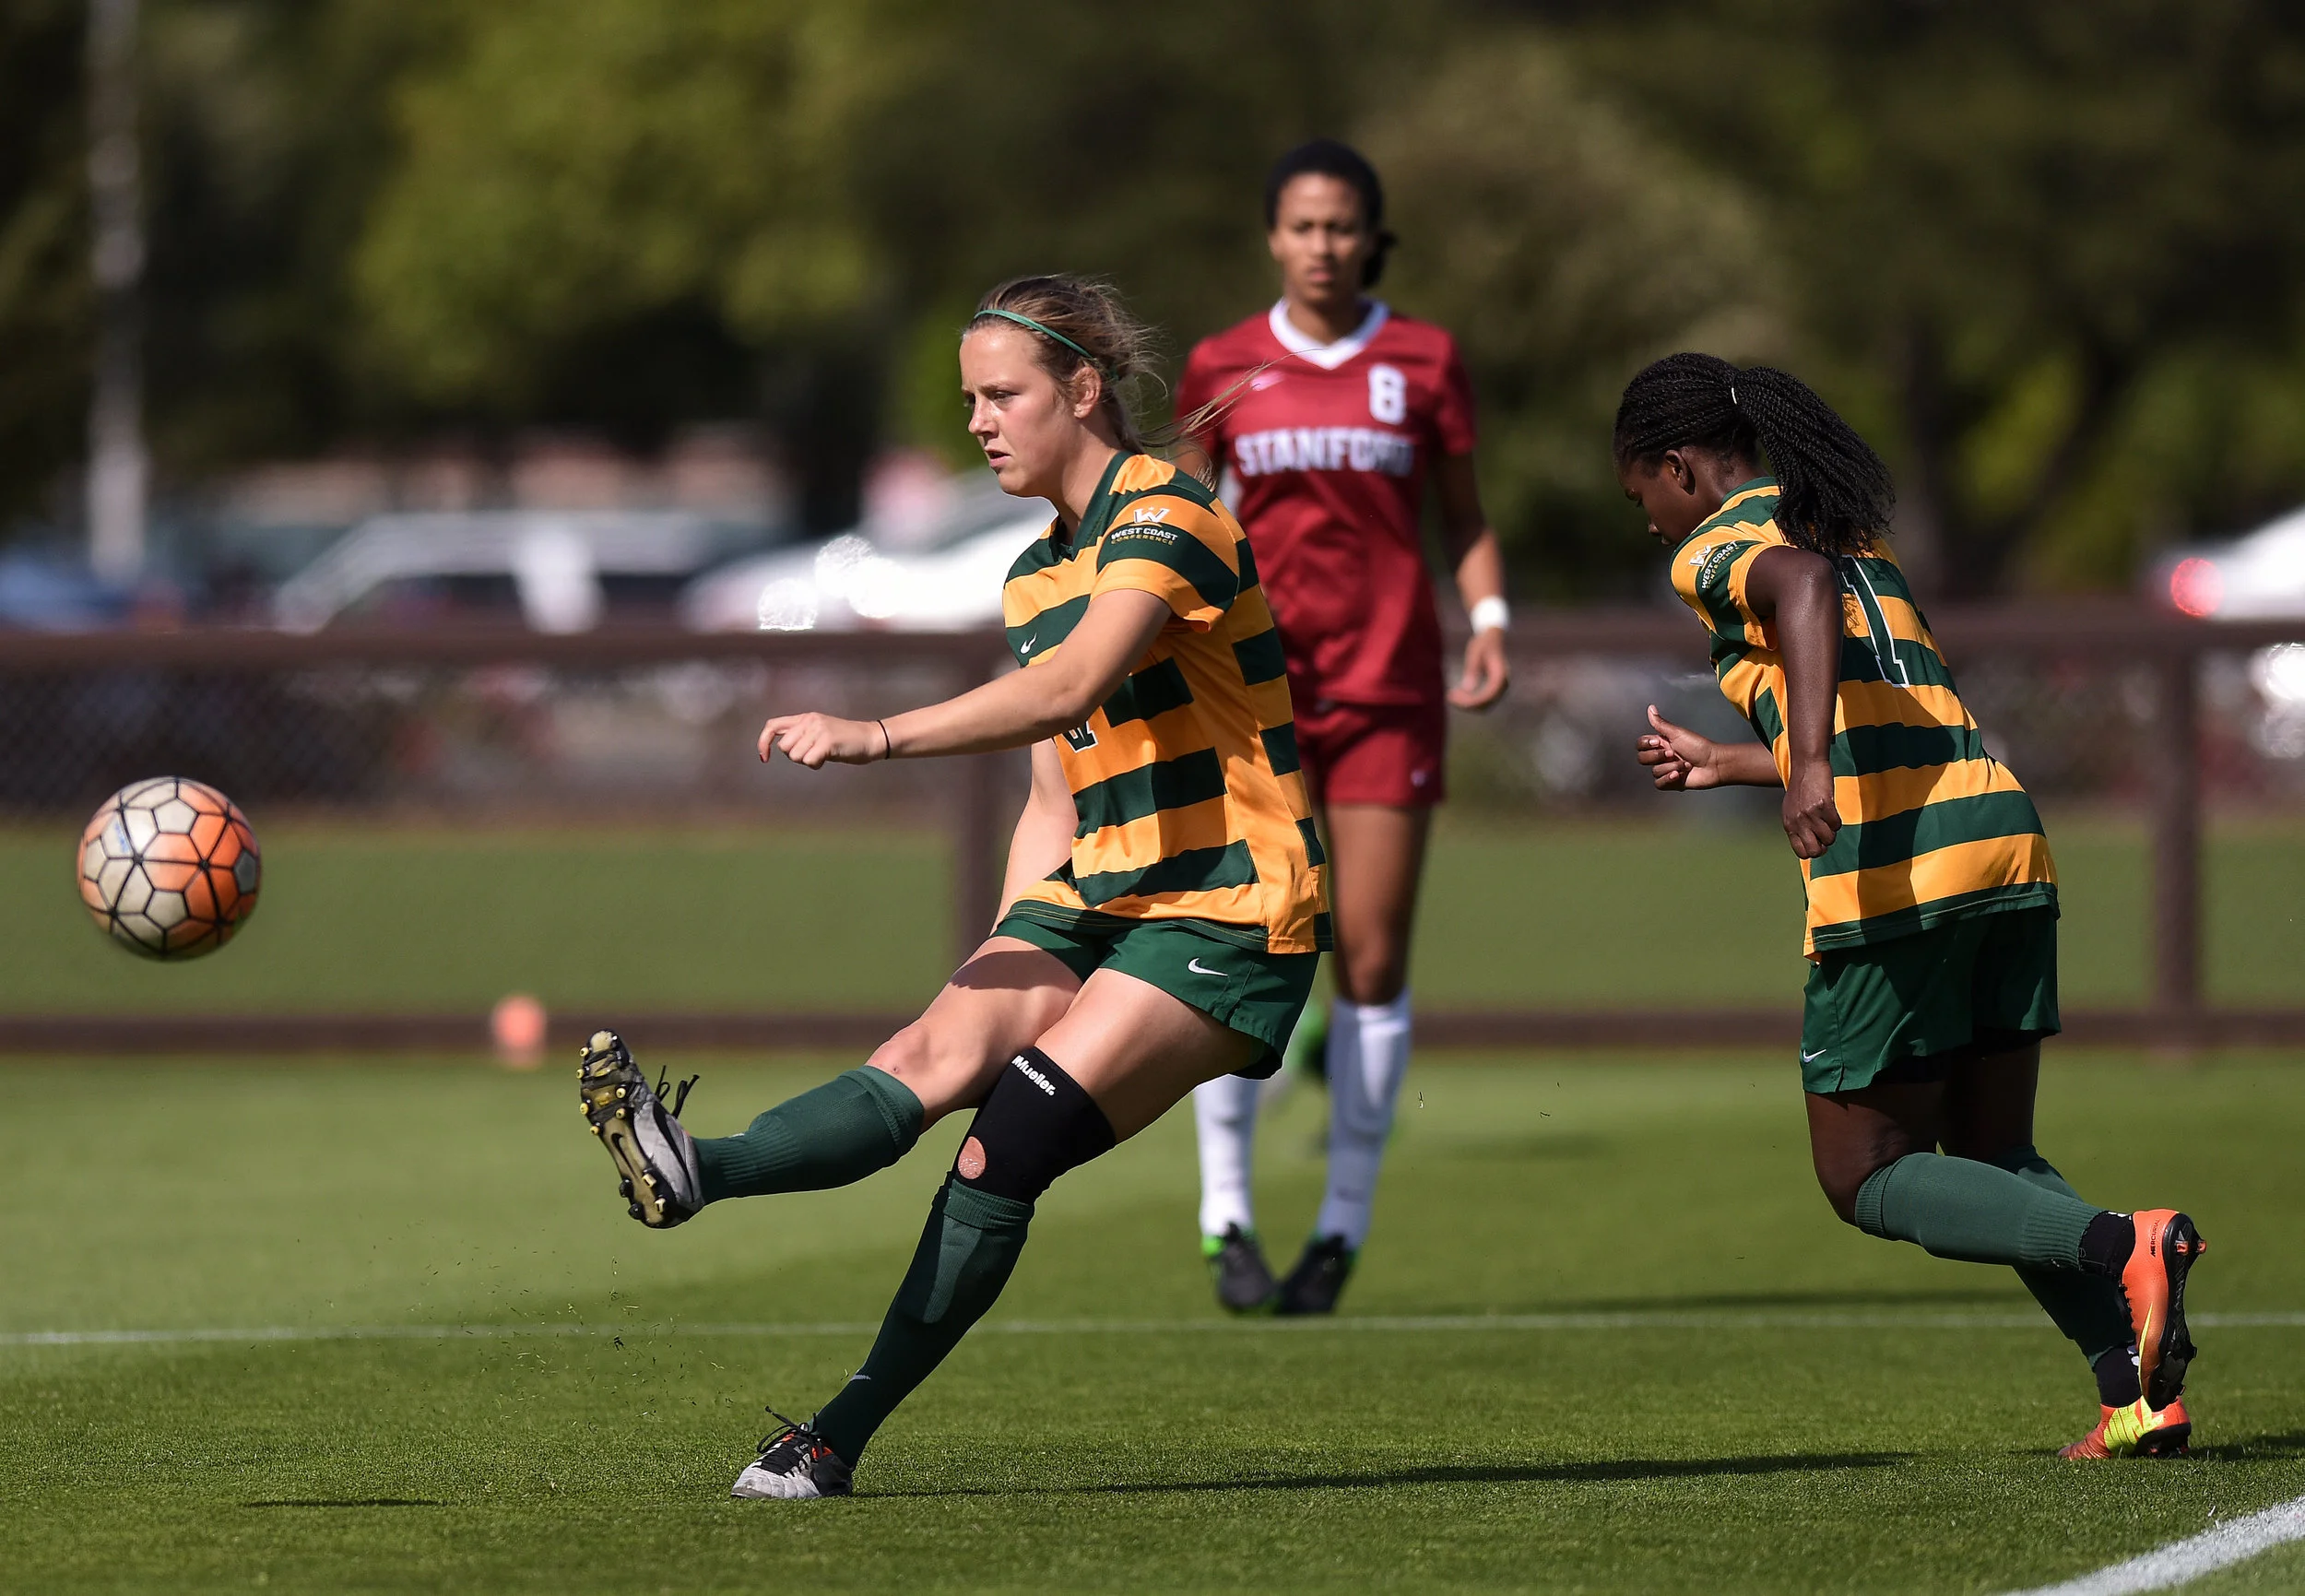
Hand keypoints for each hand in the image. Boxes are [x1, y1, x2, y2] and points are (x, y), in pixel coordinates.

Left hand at [757, 713, 886, 768]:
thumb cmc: (845, 740)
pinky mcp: (827, 741)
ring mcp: (818, 730)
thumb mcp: (819, 732)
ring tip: (823, 754)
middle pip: (784, 747)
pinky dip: (817, 765)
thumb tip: (780, 746)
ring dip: (808, 761)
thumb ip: (801, 735)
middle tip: (813, 753)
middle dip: (796, 756)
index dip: (764, 742)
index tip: (764, 758)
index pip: (772, 726)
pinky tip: (828, 758)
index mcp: (805, 717)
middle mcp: (809, 721)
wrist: (870, 738)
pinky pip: (809, 761)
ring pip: (795, 756)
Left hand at [1447, 628, 1509, 710]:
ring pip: (1484, 706)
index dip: (1472, 701)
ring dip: (1468, 704)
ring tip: (1451, 695)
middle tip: (1449, 697)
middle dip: (1467, 704)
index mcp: (1500, 675)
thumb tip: (1468, 689)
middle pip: (1486, 703)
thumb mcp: (1475, 654)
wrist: (1492, 636)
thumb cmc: (1483, 643)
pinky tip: (1457, 694)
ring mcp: (1500, 688)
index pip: (1488, 695)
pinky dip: (1470, 701)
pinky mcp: (1494, 689)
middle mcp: (1503, 684)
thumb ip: (1472, 670)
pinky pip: (1483, 701)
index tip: (1455, 697)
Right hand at [1636, 705, 1724, 790]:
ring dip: (1670, 767)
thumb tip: (1650, 708)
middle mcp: (1662, 757)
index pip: (1641, 744)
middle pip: (1643, 759)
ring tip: (1684, 765)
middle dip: (1657, 757)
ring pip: (1654, 772)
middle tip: (1673, 754)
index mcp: (1662, 743)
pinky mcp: (1671, 782)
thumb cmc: (1699, 746)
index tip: (1659, 742)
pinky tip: (1679, 775)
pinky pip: (1659, 783)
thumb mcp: (1677, 733)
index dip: (1646, 744)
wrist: (1713, 764)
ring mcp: (1666, 770)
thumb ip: (1660, 723)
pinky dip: (1668, 779)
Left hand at [1781, 760, 1841, 859]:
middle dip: (1824, 845)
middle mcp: (1798, 822)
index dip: (1813, 851)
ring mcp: (1810, 814)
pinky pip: (1837, 824)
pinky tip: (1831, 810)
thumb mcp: (1792, 810)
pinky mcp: (1823, 805)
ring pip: (1829, 839)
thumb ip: (1797, 827)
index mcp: (1789, 825)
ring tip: (1827, 818)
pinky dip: (1837, 820)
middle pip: (1816, 851)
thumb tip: (1809, 846)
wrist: (1807, 766)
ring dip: (1832, 831)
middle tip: (1825, 833)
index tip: (1818, 842)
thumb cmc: (1801, 789)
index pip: (1801, 853)